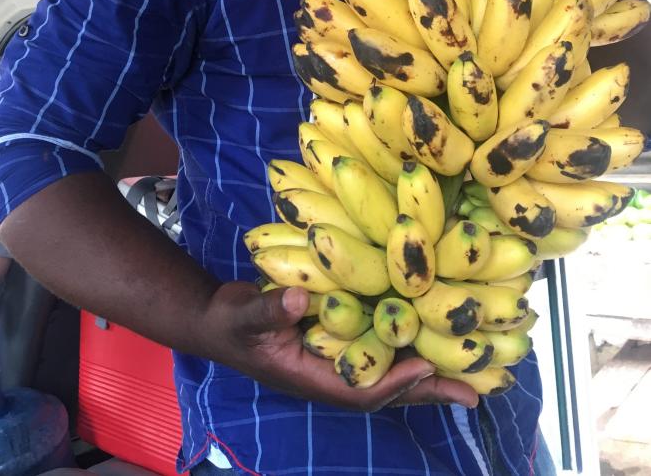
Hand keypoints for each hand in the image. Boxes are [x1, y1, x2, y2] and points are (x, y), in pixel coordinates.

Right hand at [200, 281, 478, 410]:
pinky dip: (405, 345)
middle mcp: (330, 373)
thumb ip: (268, 310)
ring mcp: (336, 358)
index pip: (360, 390)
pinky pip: (379, 348)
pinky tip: (430, 333)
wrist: (219, 319)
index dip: (394, 383)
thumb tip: (299, 300)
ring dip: (426, 373)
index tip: (426, 367)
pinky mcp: (338, 338)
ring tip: (469, 372)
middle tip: (473, 392)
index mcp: (310, 377)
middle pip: (386, 389)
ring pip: (388, 371)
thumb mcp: (243, 315)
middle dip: (427, 391)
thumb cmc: (230, 322)